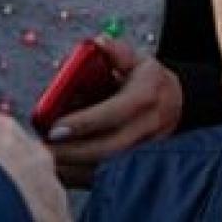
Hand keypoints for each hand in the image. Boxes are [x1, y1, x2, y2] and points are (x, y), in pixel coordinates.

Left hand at [46, 37, 182, 187]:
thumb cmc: (149, 81)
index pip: (113, 113)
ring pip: (107, 167)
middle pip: (108, 148)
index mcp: (145, 96)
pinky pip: (107, 177)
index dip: (84, 123)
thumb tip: (97, 43)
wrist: (178, 105)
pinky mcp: (137, 165)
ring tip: (45, 162)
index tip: (55, 128)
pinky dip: (81, 178)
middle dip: (73, 152)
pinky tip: (59, 172)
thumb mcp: (137, 59)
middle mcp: (147, 126)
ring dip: (74, 169)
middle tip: (43, 149)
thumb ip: (116, 52)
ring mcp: (144, 150)